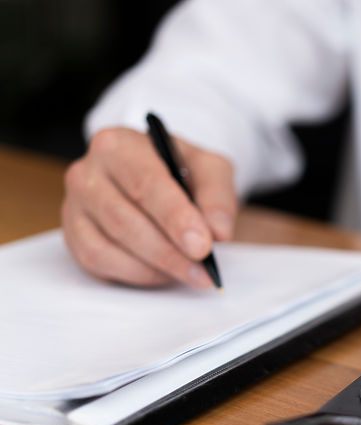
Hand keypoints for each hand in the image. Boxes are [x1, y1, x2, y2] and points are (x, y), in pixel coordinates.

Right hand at [62, 127, 237, 287]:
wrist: (156, 174)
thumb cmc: (180, 170)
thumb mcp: (209, 169)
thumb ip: (217, 196)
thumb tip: (218, 232)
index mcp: (119, 145)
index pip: (146, 185)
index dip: (175, 219)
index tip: (202, 246)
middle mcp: (87, 173)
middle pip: (124, 221)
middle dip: (169, 252)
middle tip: (203, 271)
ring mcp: (74, 206)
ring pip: (107, 247)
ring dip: (154, 268)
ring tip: (190, 273)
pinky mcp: (73, 236)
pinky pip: (97, 263)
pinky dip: (135, 274)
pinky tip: (163, 273)